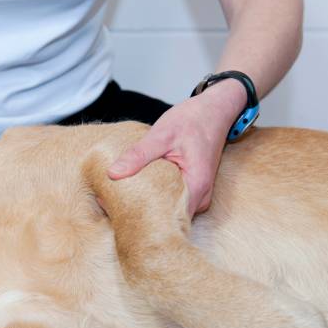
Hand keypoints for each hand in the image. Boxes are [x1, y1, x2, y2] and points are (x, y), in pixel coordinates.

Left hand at [107, 79, 246, 216]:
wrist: (215, 109)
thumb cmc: (193, 120)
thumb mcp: (162, 134)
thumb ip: (138, 155)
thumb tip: (113, 173)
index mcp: (196, 187)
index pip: (167, 217)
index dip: (142, 217)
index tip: (119, 213)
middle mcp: (200, 197)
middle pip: (167, 217)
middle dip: (141, 213)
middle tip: (113, 205)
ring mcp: (198, 195)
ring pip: (169, 210)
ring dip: (148, 204)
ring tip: (121, 198)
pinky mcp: (191, 190)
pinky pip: (172, 200)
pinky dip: (155, 196)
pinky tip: (137, 190)